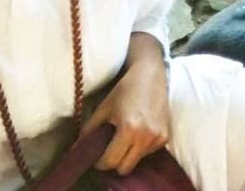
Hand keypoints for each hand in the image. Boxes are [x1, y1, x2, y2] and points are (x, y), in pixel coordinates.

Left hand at [80, 33, 169, 175]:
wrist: (150, 75)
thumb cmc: (124, 89)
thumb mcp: (103, 108)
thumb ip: (90, 130)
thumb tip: (79, 147)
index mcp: (129, 129)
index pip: (111, 161)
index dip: (100, 162)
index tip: (96, 157)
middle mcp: (146, 136)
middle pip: (125, 168)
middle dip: (114, 162)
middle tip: (108, 150)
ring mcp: (158, 138)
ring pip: (137, 161)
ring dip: (128, 155)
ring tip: (124, 137)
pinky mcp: (165, 137)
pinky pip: (147, 153)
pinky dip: (140, 148)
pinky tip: (138, 132)